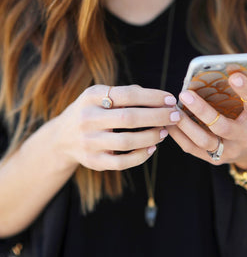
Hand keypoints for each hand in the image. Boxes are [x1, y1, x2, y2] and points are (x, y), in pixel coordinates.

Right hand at [53, 85, 179, 171]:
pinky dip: (140, 156)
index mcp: (91, 97)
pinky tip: (152, 148)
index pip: (127, 94)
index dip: (152, 96)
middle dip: (157, 116)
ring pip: (126, 142)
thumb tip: (159, 97)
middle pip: (129, 118)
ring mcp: (89, 141)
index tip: (170, 99)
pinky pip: (121, 162)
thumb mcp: (99, 95)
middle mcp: (87, 118)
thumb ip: (126, 93)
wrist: (61, 138)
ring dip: (151, 136)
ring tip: (165, 131)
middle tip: (176, 115)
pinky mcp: (92, 161)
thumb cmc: (91, 111)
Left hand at [168, 73, 246, 169]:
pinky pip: (192, 148)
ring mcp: (229, 150)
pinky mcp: (214, 159)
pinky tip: (168, 121)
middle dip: (202, 110)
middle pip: (222, 126)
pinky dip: (178, 135)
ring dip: (185, 125)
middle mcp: (244, 137)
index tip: (234, 75)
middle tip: (185, 94)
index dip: (245, 89)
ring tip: (173, 109)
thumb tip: (238, 69)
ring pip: (204, 141)